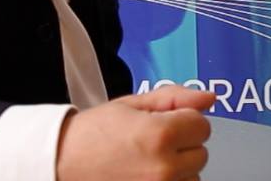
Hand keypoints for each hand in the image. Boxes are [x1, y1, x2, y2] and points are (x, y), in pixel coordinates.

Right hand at [56, 86, 215, 180]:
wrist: (61, 164)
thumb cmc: (92, 136)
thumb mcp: (132, 105)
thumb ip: (174, 98)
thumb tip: (209, 98)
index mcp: (161, 135)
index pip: (202, 126)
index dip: (184, 120)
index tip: (164, 123)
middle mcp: (164, 168)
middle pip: (200, 153)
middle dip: (181, 146)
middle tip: (149, 143)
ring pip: (192, 177)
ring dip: (177, 169)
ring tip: (145, 163)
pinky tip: (146, 176)